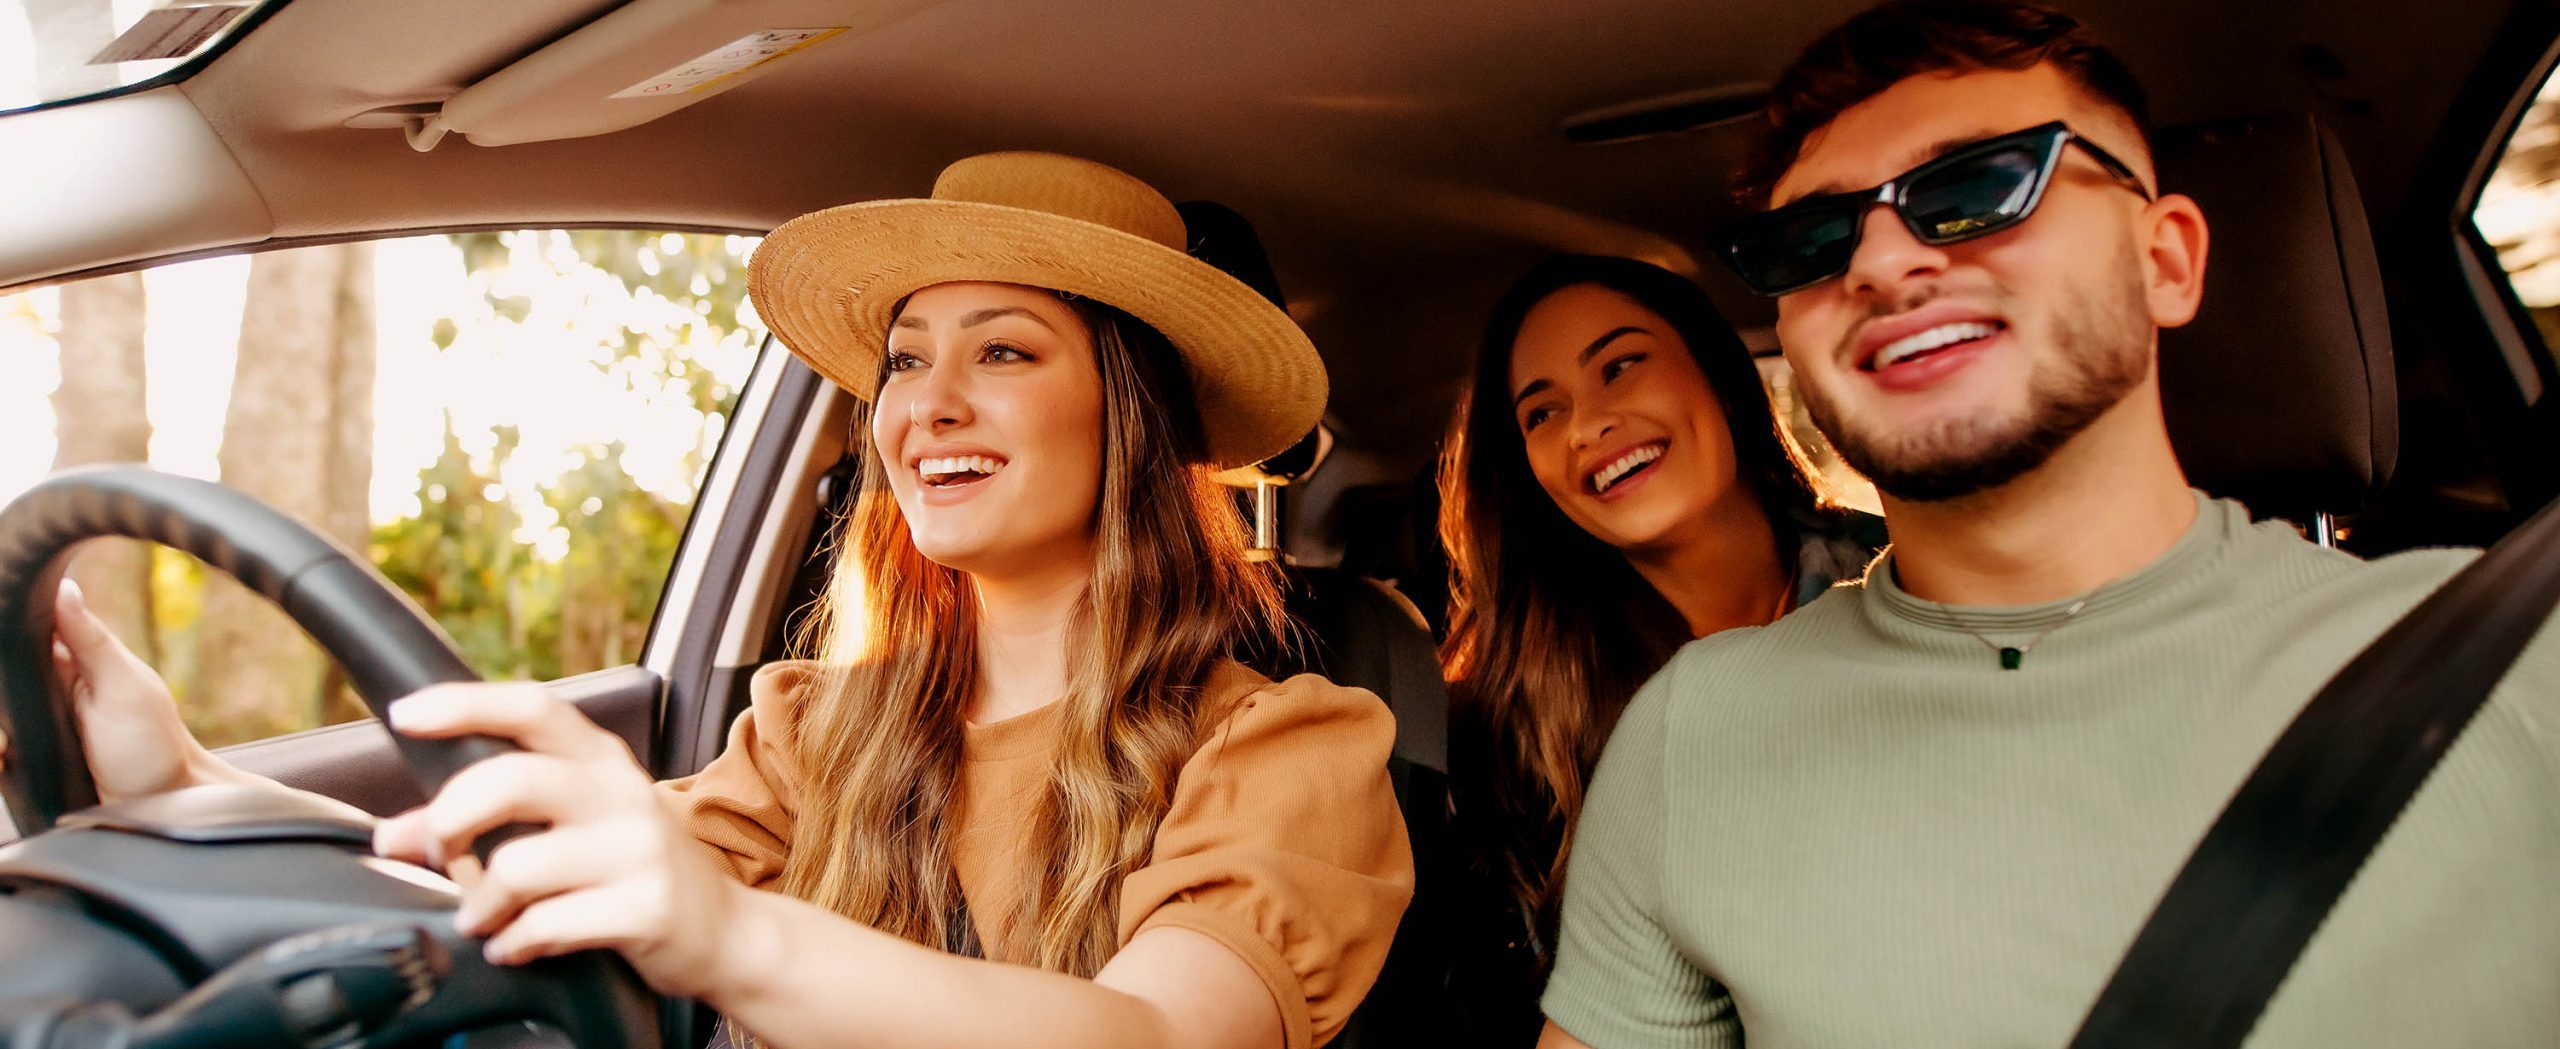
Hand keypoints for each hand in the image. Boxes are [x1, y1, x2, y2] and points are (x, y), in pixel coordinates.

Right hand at [5, 580, 225, 798]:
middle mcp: (50, 692)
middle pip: (4, 683)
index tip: (3, 665)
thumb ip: (91, 641)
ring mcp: (37, 729)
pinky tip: (0, 760)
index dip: (3, 638)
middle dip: (0, 704)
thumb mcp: (124, 688)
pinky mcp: (30, 764)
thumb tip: (64, 587)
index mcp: (72, 663)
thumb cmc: (155, 745)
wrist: (164, 808)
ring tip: (2, 748)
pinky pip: (0, 757)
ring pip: (0, 720)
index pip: (19, 637)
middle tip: (4, 733)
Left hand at [371, 683, 748, 998]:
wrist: (721, 929)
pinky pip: (545, 925)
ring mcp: (638, 849)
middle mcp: (621, 792)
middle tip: (438, 852)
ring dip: (480, 903)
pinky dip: (514, 942)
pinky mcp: (646, 907)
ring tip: (485, 918)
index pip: (530, 708)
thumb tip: (394, 835)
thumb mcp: (570, 825)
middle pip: (512, 780)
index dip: (464, 705)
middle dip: (451, 820)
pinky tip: (518, 944)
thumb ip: (486, 819)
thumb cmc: (628, 868)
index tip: (404, 714)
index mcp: (599, 758)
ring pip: (517, 866)